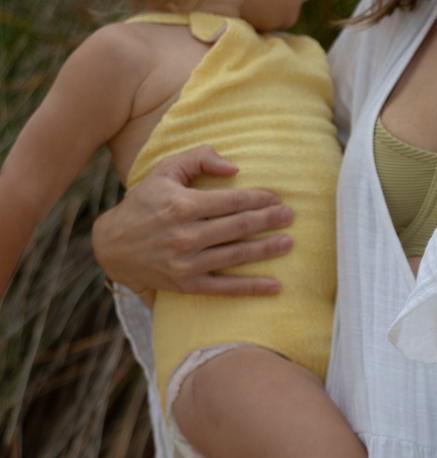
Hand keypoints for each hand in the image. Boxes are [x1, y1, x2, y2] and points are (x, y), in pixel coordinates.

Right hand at [92, 145, 294, 297]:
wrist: (114, 247)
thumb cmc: (144, 204)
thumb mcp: (163, 172)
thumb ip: (197, 159)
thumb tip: (234, 168)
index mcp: (181, 205)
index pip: (230, 201)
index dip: (257, 200)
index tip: (277, 199)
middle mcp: (185, 235)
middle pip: (238, 227)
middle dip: (268, 221)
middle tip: (291, 217)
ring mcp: (187, 262)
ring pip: (237, 255)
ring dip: (267, 250)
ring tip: (289, 244)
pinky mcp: (188, 285)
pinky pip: (227, 288)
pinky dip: (253, 288)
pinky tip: (275, 286)